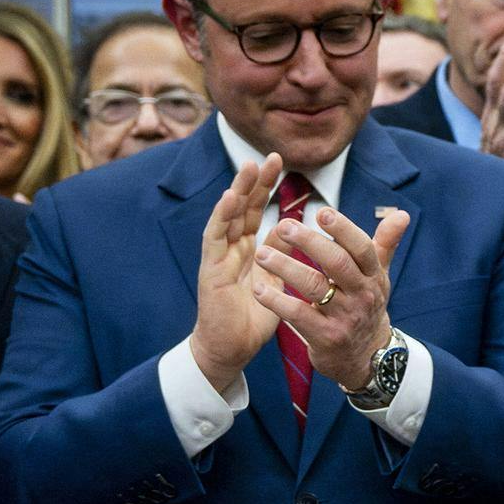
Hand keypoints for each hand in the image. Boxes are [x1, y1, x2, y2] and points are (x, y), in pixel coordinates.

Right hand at [187, 155, 281, 390]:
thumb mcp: (277, 281)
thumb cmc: (255, 316)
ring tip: (250, 167)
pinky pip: (215, 237)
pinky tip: (231, 199)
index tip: (282, 163)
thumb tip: (293, 230)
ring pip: (228, 216)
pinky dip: (222, 217)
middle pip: (243, 207)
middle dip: (256, 181)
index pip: (257, 210)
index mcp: (249, 249)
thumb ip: (281, 256)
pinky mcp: (210, 269)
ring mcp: (219, 256)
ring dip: (238, 191)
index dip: (267, 187)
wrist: (233, 348)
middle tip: (272, 156)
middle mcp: (232, 247)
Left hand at [253, 204, 410, 390]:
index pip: (362, 248)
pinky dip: (277, 301)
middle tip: (284, 225)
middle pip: (337, 263)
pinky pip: (298, 315)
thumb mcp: (378, 276)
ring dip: (286, 267)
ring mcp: (345, 317)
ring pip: (314, 286)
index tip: (322, 212)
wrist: (367, 357)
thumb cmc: (366, 306)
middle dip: (310, 242)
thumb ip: (386, 243)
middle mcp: (362, 295)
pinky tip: (258, 289)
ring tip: (262, 253)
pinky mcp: (326, 337)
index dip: (343, 229)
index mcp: (373, 276)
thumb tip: (403, 214)